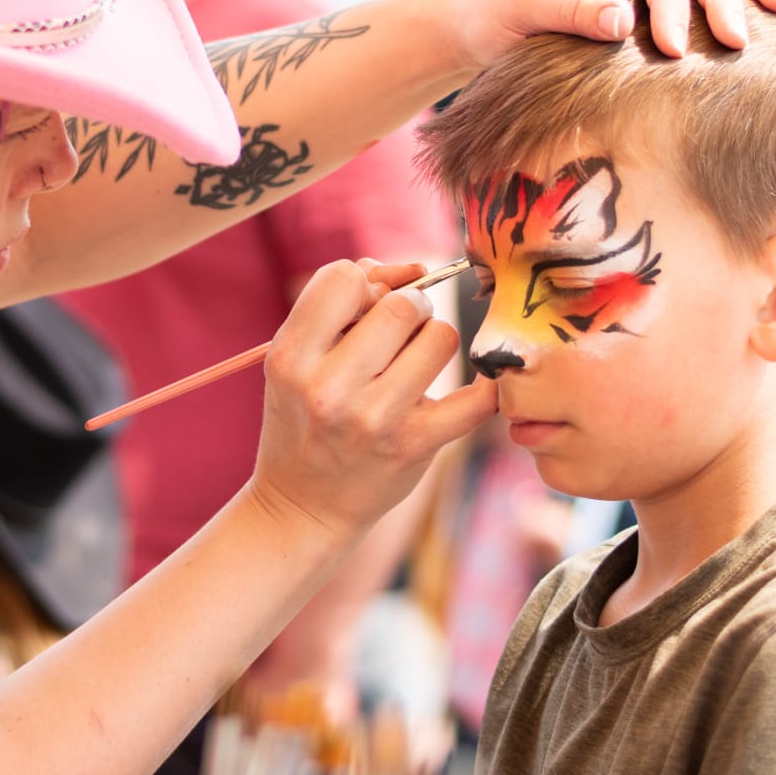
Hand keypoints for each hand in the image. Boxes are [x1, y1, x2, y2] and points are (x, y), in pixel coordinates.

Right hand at [250, 259, 495, 547]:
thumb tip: (415, 268)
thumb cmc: (303, 416)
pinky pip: (477, 398)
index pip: (344, 277)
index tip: (365, 305)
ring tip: (416, 365)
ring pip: (441, 338)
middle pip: (401, 305)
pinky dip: (485, 389)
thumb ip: (341, 303)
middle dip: (410, 308)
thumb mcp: (296, 358)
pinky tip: (473, 392)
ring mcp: (373, 419)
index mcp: (291, 357)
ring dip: (435, 343)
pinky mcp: (415, 446)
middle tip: (400, 333)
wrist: (303, 506)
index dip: (364, 281)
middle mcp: (328, 387)